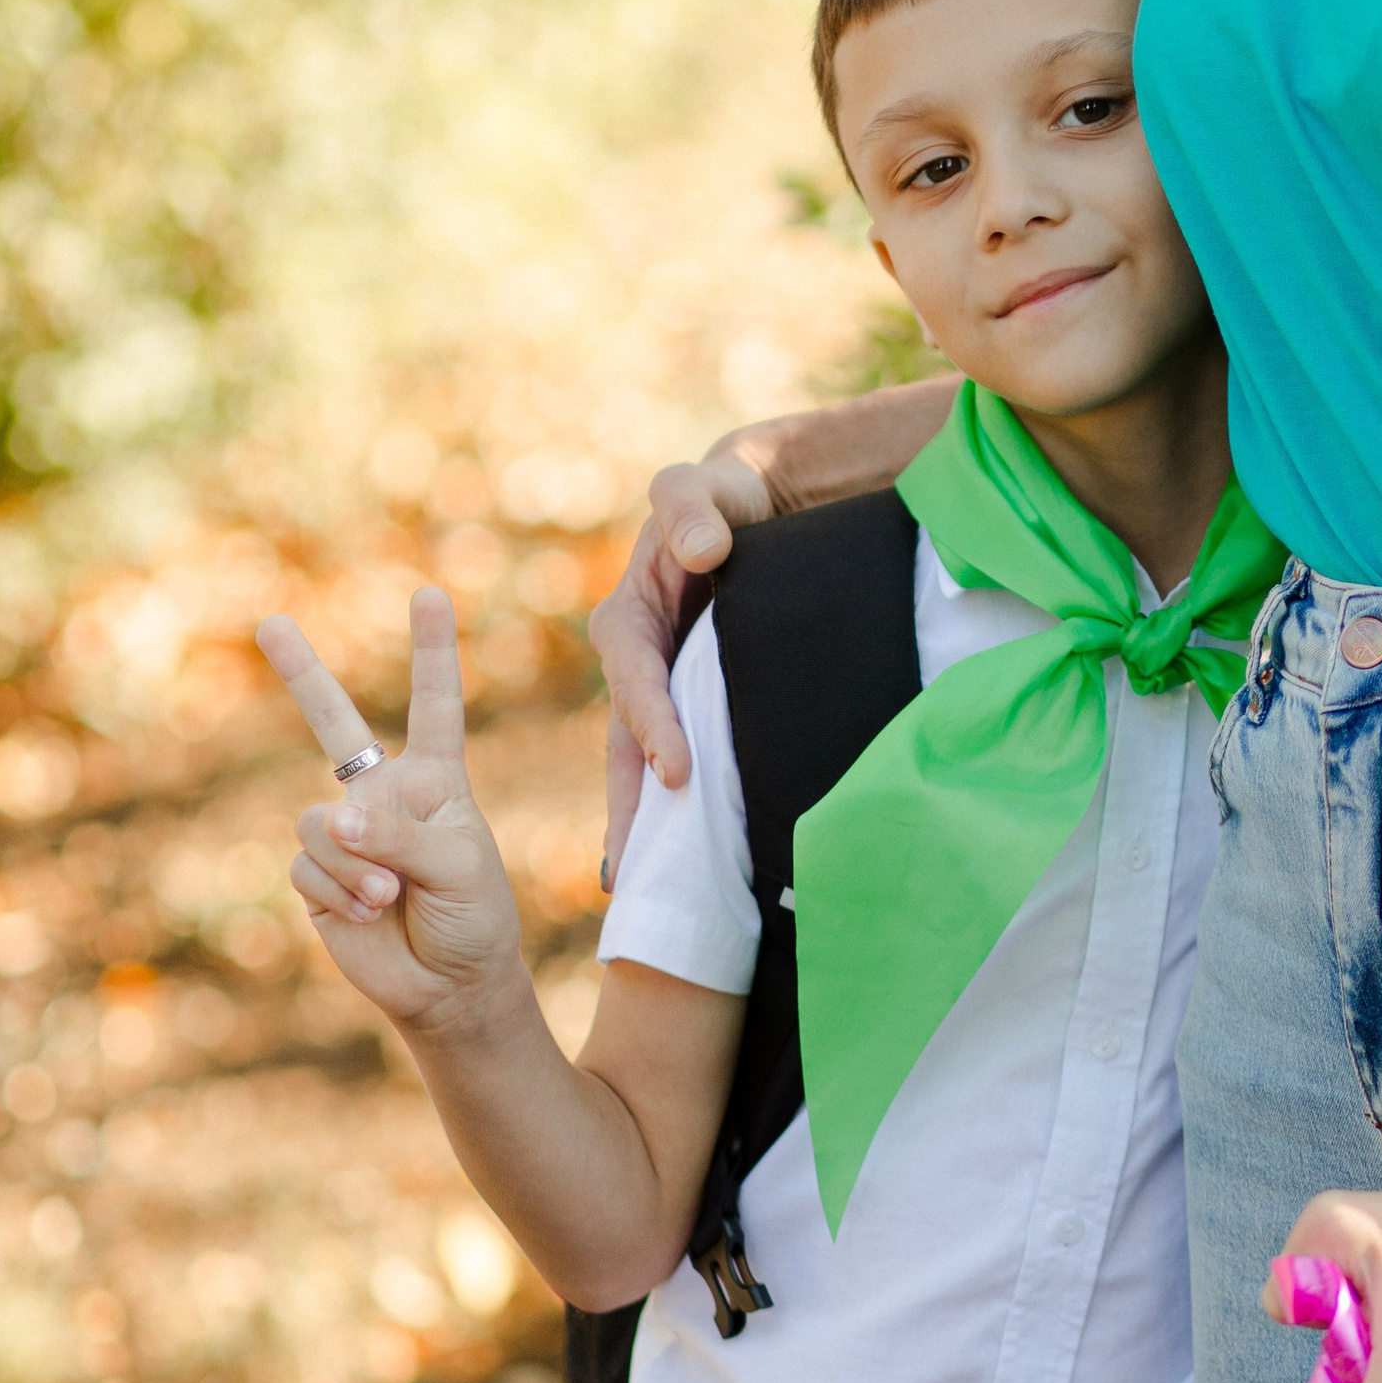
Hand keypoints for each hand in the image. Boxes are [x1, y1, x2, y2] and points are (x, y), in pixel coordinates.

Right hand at [257, 589, 524, 1037]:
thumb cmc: (473, 917)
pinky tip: (368, 913)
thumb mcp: (456, 865)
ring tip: (390, 896)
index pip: (434, 704)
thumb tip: (334, 821)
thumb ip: (397, 835)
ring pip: (319, 822)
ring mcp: (345, 834)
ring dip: (354, 864)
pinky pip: (308, 866)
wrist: (448, 986)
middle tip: (270, 622)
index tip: (428, 594)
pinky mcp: (316, 874)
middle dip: (301, 672)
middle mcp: (384, 795)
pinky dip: (338, 890)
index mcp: (435, 778)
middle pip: (335, 724)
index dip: (431, 651)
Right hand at [586, 451, 774, 879]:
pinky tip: (699, 861)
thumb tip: (701, 549)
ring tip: (650, 892)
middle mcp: (637, 668)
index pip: (635, 684)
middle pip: (628, 748)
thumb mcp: (703, 490)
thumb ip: (693, 507)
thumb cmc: (721, 499)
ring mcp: (665, 693)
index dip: (653, 728)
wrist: (755, 510)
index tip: (677, 773)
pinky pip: (688, 760)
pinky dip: (686, 809)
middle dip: (629, 810)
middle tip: (634, 877)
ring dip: (650, 826)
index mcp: (626, 623)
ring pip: (650, 766)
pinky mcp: (696, 709)